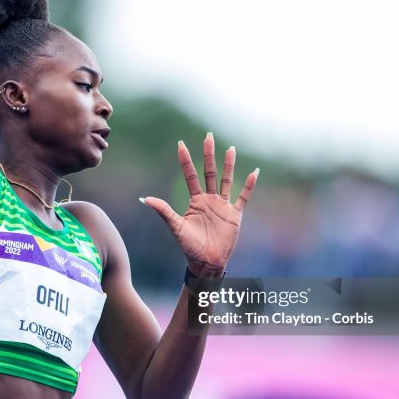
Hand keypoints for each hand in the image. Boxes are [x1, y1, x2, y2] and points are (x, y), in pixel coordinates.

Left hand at [142, 133, 257, 277]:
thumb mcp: (176, 227)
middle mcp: (209, 199)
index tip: (180, 144)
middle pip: (209, 172)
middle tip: (208, 136)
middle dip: (208, 154)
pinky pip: (243, 197)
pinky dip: (249, 185)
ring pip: (226, 180)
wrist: (206, 262)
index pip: (190, 175)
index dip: (185, 160)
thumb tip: (144, 199)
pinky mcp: (235, 215)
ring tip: (230, 149)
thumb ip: (164, 211)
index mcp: (195, 200)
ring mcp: (223, 206)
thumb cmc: (189, 247)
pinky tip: (254, 172)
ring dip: (228, 165)